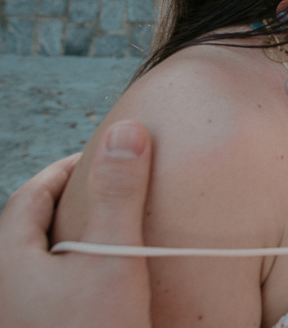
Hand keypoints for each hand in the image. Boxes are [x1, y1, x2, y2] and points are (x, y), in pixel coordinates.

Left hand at [0, 120, 153, 327]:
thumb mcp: (114, 257)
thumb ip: (120, 192)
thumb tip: (126, 128)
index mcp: (9, 260)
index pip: (30, 194)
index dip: (67, 169)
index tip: (103, 157)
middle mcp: (5, 289)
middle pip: (29, 229)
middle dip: (69, 202)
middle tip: (109, 189)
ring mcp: (19, 316)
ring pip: (39, 264)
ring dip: (72, 239)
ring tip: (111, 232)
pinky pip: (51, 293)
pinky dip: (76, 274)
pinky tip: (108, 286)